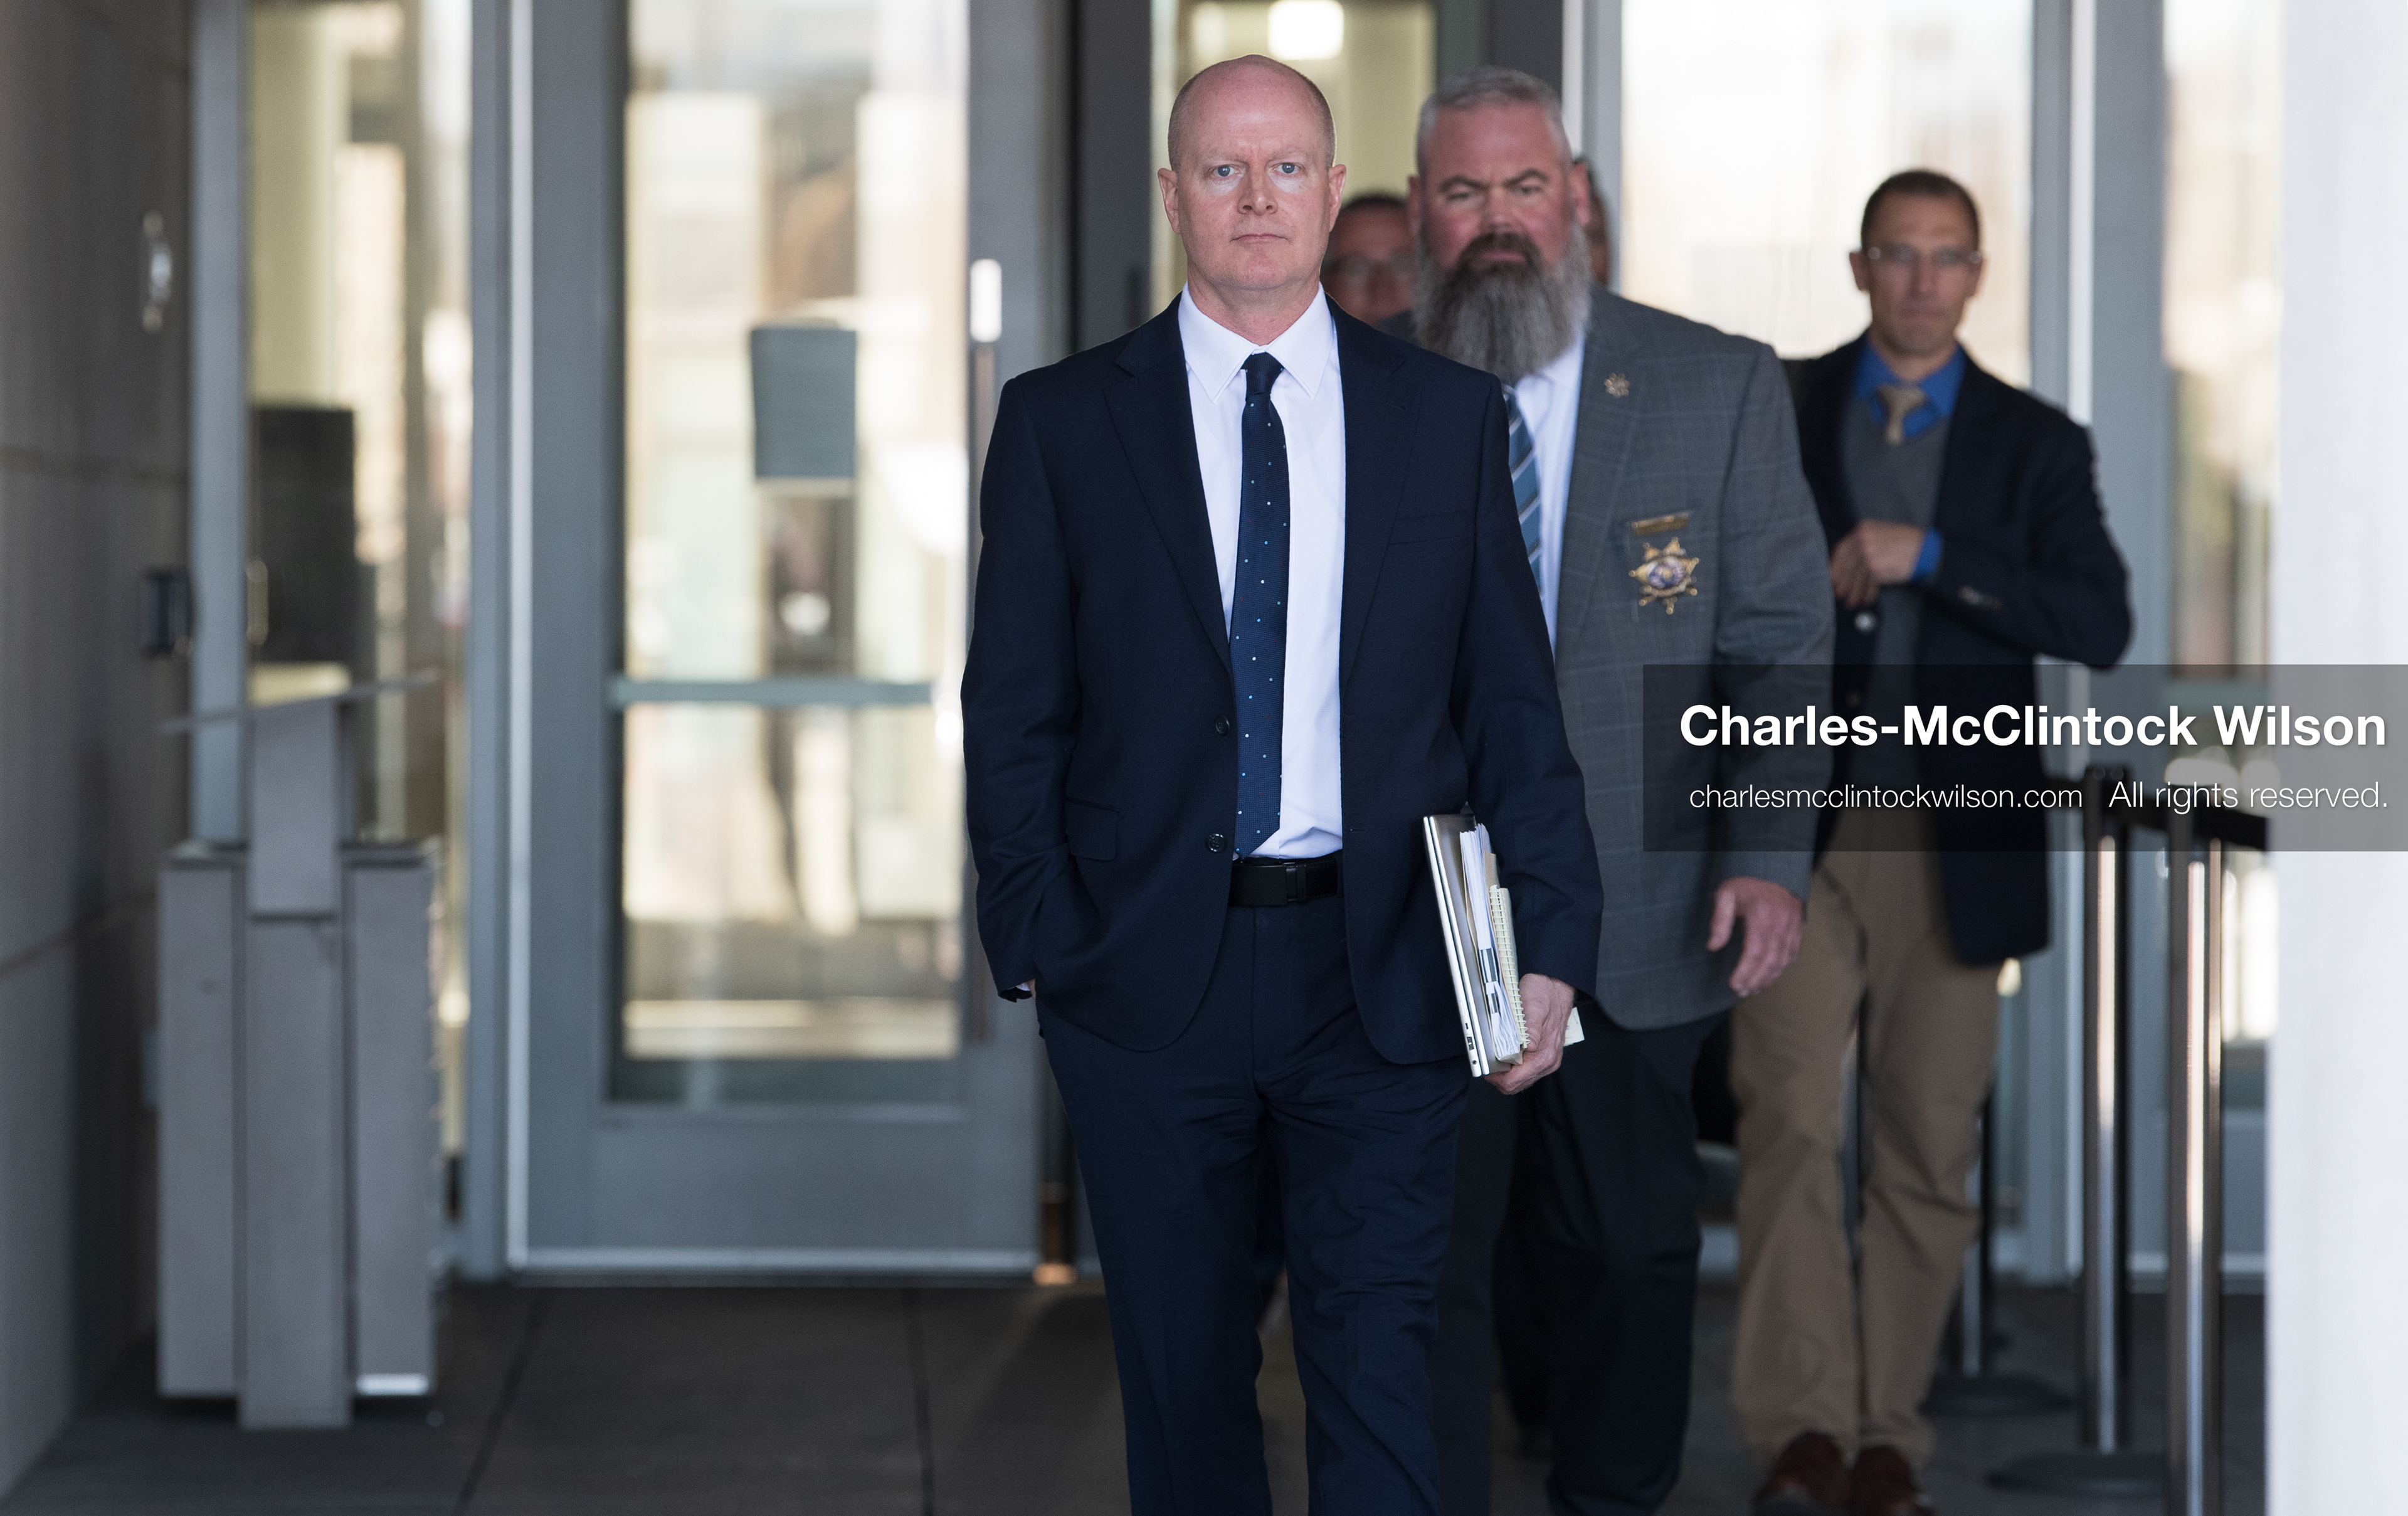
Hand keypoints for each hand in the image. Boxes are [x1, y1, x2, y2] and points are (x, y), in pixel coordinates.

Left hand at [1487, 974, 1574, 1094]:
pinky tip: (1505, 1052)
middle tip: (1486, 1060)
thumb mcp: (1535, 1006)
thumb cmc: (1545, 994)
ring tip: (1494, 1056)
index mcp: (1544, 1055)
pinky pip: (1523, 1070)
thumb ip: (1531, 1028)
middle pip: (1515, 1085)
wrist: (1557, 986)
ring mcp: (1546, 1060)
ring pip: (1518, 1080)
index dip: (1494, 1077)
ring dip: (1504, 1072)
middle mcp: (1547, 1061)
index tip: (1484, 1065)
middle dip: (1497, 1076)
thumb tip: (1528, 1046)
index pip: (1513, 1081)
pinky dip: (1511, 1066)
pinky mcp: (1542, 1055)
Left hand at [1708, 877, 1803, 997]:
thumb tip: (1712, 946)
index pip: (1754, 953)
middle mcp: (1780, 924)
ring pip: (1782, 960)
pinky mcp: (1797, 928)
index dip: (1745, 972)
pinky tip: (1770, 976)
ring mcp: (1792, 927)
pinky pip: (1792, 953)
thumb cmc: (1746, 881)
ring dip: (1768, 978)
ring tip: (1754, 989)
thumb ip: (1719, 921)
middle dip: (1755, 980)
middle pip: (1770, 961)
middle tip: (1742, 992)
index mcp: (1762, 916)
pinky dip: (1781, 968)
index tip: (1734, 985)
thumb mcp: (1726, 894)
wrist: (1774, 867)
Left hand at [1829, 521, 1928, 607]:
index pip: (1842, 549)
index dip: (1836, 565)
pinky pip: (1867, 583)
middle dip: (1842, 581)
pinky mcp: (1877, 567)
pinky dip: (1866, 593)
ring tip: (1851, 601)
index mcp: (1863, 529)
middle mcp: (1864, 539)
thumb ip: (1865, 542)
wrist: (1926, 549)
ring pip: (1855, 575)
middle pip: (1846, 564)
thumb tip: (1850, 561)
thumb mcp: (1882, 533)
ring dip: (1853, 591)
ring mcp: (1869, 553)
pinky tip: (1865, 599)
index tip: (1834, 577)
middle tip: (1838, 592)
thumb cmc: (1907, 542)